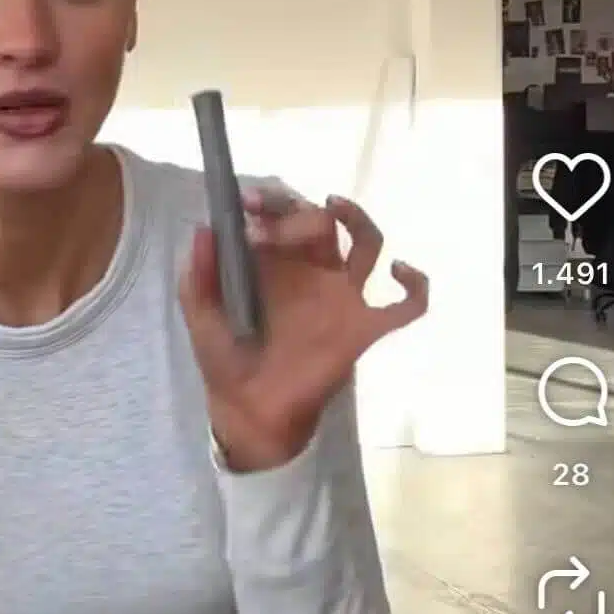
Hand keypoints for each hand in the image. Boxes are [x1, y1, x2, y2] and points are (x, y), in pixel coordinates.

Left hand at [178, 190, 427, 469]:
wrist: (250, 412)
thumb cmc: (226, 360)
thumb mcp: (201, 316)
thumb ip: (198, 276)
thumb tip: (204, 229)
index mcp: (277, 263)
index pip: (284, 214)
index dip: (271, 201)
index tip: (249, 204)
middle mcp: (313, 272)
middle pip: (322, 221)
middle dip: (296, 214)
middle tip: (265, 229)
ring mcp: (342, 298)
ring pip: (367, 243)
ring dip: (357, 219)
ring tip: (333, 207)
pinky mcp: (364, 329)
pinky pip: (407, 306)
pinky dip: (416, 286)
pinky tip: (400, 272)